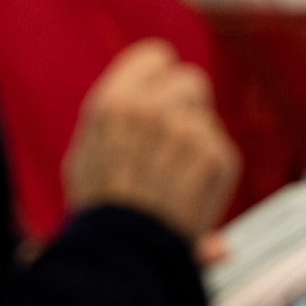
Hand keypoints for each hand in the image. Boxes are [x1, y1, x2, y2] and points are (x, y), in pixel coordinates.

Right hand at [62, 39, 240, 242]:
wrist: (123, 251)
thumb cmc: (97, 207)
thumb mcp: (84, 155)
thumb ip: (110, 122)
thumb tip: (129, 103)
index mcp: (113, 100)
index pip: (156, 55)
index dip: (161, 76)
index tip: (162, 95)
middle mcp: (149, 107)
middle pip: (191, 80)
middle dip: (188, 106)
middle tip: (175, 137)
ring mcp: (184, 129)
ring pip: (207, 120)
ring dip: (197, 142)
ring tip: (175, 177)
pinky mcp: (213, 155)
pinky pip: (221, 149)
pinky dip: (213, 171)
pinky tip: (191, 192)